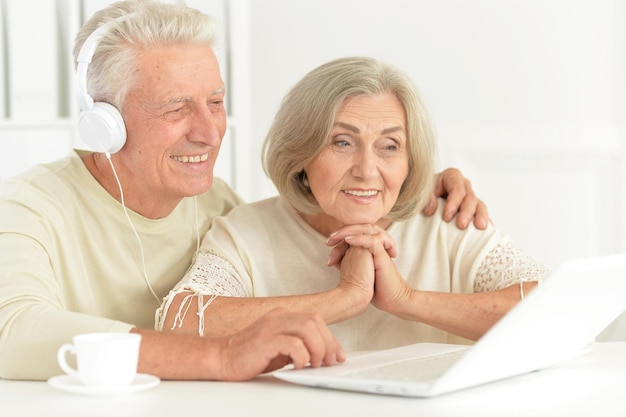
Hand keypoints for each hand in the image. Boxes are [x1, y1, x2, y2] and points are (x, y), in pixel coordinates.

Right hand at [217, 308, 344, 380]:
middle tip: (328, 362)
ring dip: (317, 349)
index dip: (331, 338)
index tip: (338, 355)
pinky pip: (293, 343)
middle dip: (327, 343)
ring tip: (314, 364)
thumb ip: (301, 345)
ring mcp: (271, 326)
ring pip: (308, 328)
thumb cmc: (252, 356)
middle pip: (314, 321)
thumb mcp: (282, 348)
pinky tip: (297, 366)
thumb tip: (325, 355)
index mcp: (283, 315)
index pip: (315, 319)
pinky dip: (302, 356)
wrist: (222, 359)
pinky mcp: (265, 340)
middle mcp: (279, 316)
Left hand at [333, 227, 408, 313]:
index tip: (327, 244)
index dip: (340, 235)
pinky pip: (372, 240)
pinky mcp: (383, 254)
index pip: (355, 232)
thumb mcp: (357, 271)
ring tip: (334, 238)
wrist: (390, 300)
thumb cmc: (375, 287)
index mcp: (371, 246)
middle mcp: (377, 243)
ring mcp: (381, 247)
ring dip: (348, 232)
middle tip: (329, 240)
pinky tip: (348, 240)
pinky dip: (359, 238)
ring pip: (365, 229)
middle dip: (342, 231)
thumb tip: (331, 258)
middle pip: (359, 227)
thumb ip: (348, 261)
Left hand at [423, 168, 489, 229]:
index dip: (453, 204)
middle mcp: (465, 186)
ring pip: (480, 205)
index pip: (457, 190)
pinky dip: (486, 221)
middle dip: (466, 212)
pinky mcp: (474, 209)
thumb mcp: (423, 190)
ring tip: (480, 227)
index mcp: (453, 177)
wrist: (428, 193)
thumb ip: (426, 198)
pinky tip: (488, 230)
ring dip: (481, 216)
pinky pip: (482, 214)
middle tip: (461, 225)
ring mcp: (471, 197)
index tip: (446, 218)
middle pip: (470, 198)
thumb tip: (430, 210)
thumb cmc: (426, 190)